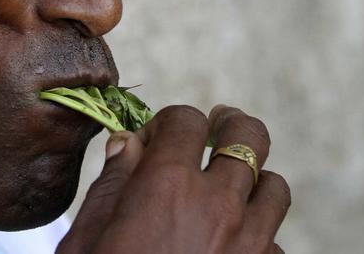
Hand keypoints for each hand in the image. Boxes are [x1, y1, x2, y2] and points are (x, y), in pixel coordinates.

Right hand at [58, 105, 289, 252]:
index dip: (171, 122)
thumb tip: (128, 142)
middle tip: (219, 126)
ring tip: (231, 187)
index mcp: (167, 186)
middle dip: (232, 125)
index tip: (158, 138)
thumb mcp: (87, 240)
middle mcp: (218, 205)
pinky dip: (258, 235)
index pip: (186, 121)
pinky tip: (233, 245)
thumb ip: (112, 184)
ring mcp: (249, 244)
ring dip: (253, 180)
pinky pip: (276, 242)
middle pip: (249, 136)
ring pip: (275, 187)